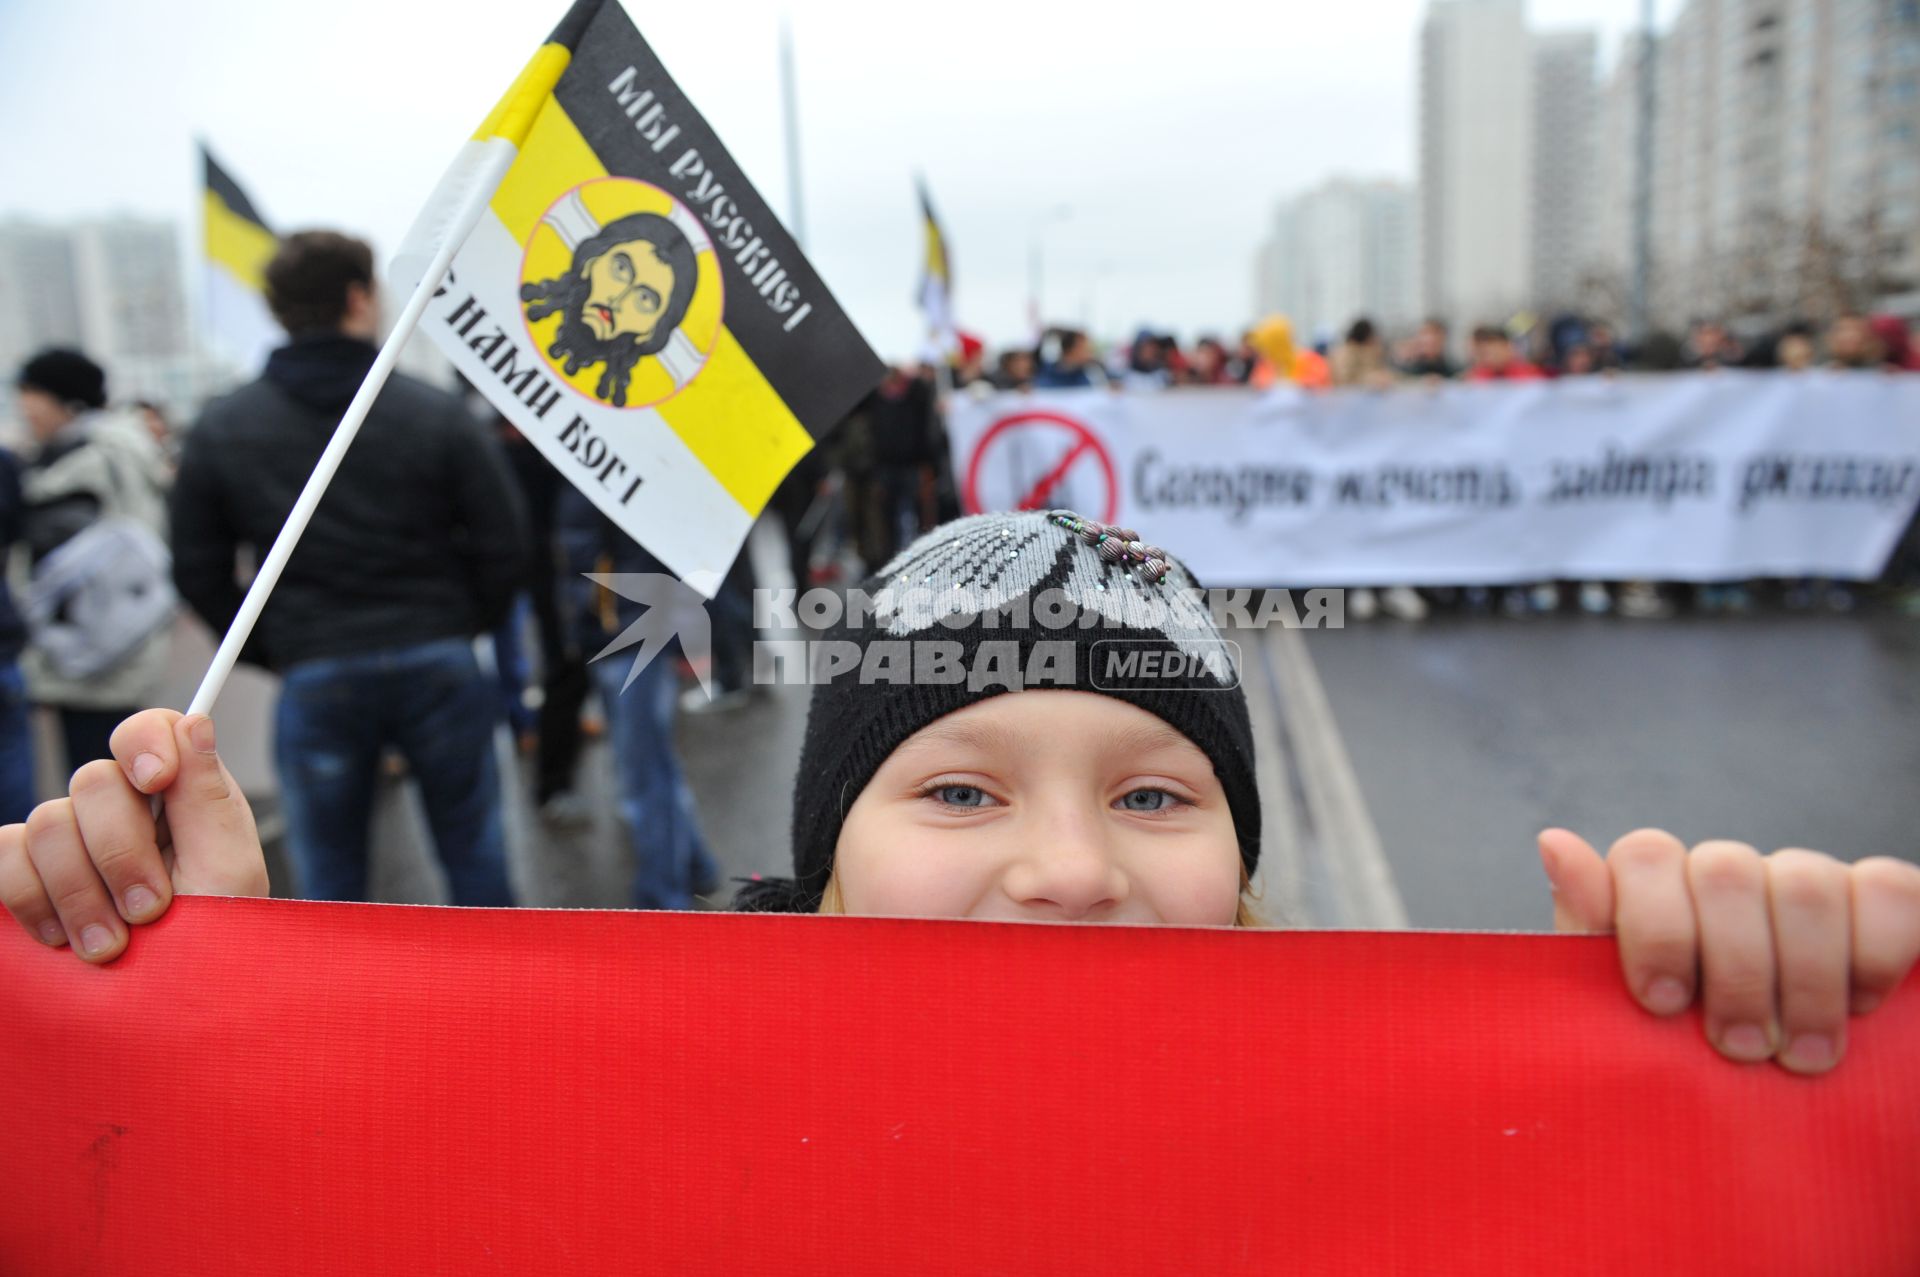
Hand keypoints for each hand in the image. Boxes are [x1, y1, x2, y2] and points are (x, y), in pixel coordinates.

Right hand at [0, 709, 269, 962]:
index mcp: (181, 794)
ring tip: (111, 945)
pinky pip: (4, 856)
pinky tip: (60, 938)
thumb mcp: (228, 872)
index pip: (149, 730)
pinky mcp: (30, 876)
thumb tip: (195, 721)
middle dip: (119, 852)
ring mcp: (73, 840)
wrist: (177, 1008)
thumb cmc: (218, 940)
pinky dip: (29, 897)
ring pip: (46, 823)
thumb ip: (207, 798)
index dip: (144, 744)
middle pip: (93, 782)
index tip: (155, 782)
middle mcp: (124, 808)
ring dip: (79, 891)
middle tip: (149, 910)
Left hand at [1539, 828, 1919, 1073]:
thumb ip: (1589, 936)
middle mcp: (1728, 874)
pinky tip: (1861, 1008)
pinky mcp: (1878, 900)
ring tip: (1802, 1056)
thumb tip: (1555, 842)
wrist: (1767, 1113)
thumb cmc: (1679, 1060)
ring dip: (1805, 979)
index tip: (1663, 1005)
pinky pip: (1885, 889)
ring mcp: (1804, 881)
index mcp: (1658, 888)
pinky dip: (1875, 951)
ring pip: (1803, 882)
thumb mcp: (1621, 1014)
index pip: (1645, 854)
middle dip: (1734, 970)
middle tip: (1738, 1050)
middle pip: (1727, 870)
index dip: (1654, 926)